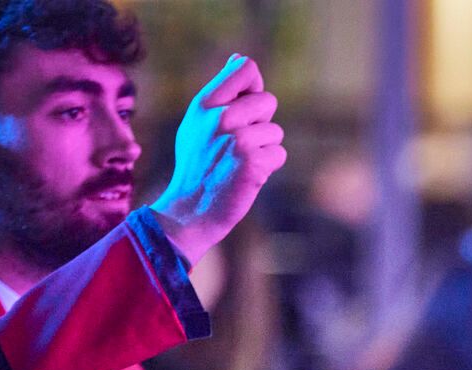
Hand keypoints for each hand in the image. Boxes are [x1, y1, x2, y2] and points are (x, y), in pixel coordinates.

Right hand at [149, 54, 285, 266]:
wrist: (192, 207)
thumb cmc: (200, 163)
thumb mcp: (200, 120)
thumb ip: (223, 90)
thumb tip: (241, 58)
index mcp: (206, 102)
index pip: (247, 68)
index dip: (255, 87)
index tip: (245, 108)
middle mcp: (221, 116)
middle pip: (268, 101)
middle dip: (262, 124)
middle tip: (238, 144)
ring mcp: (237, 138)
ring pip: (276, 132)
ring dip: (265, 150)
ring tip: (239, 162)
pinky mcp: (252, 160)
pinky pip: (279, 154)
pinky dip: (268, 168)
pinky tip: (246, 175)